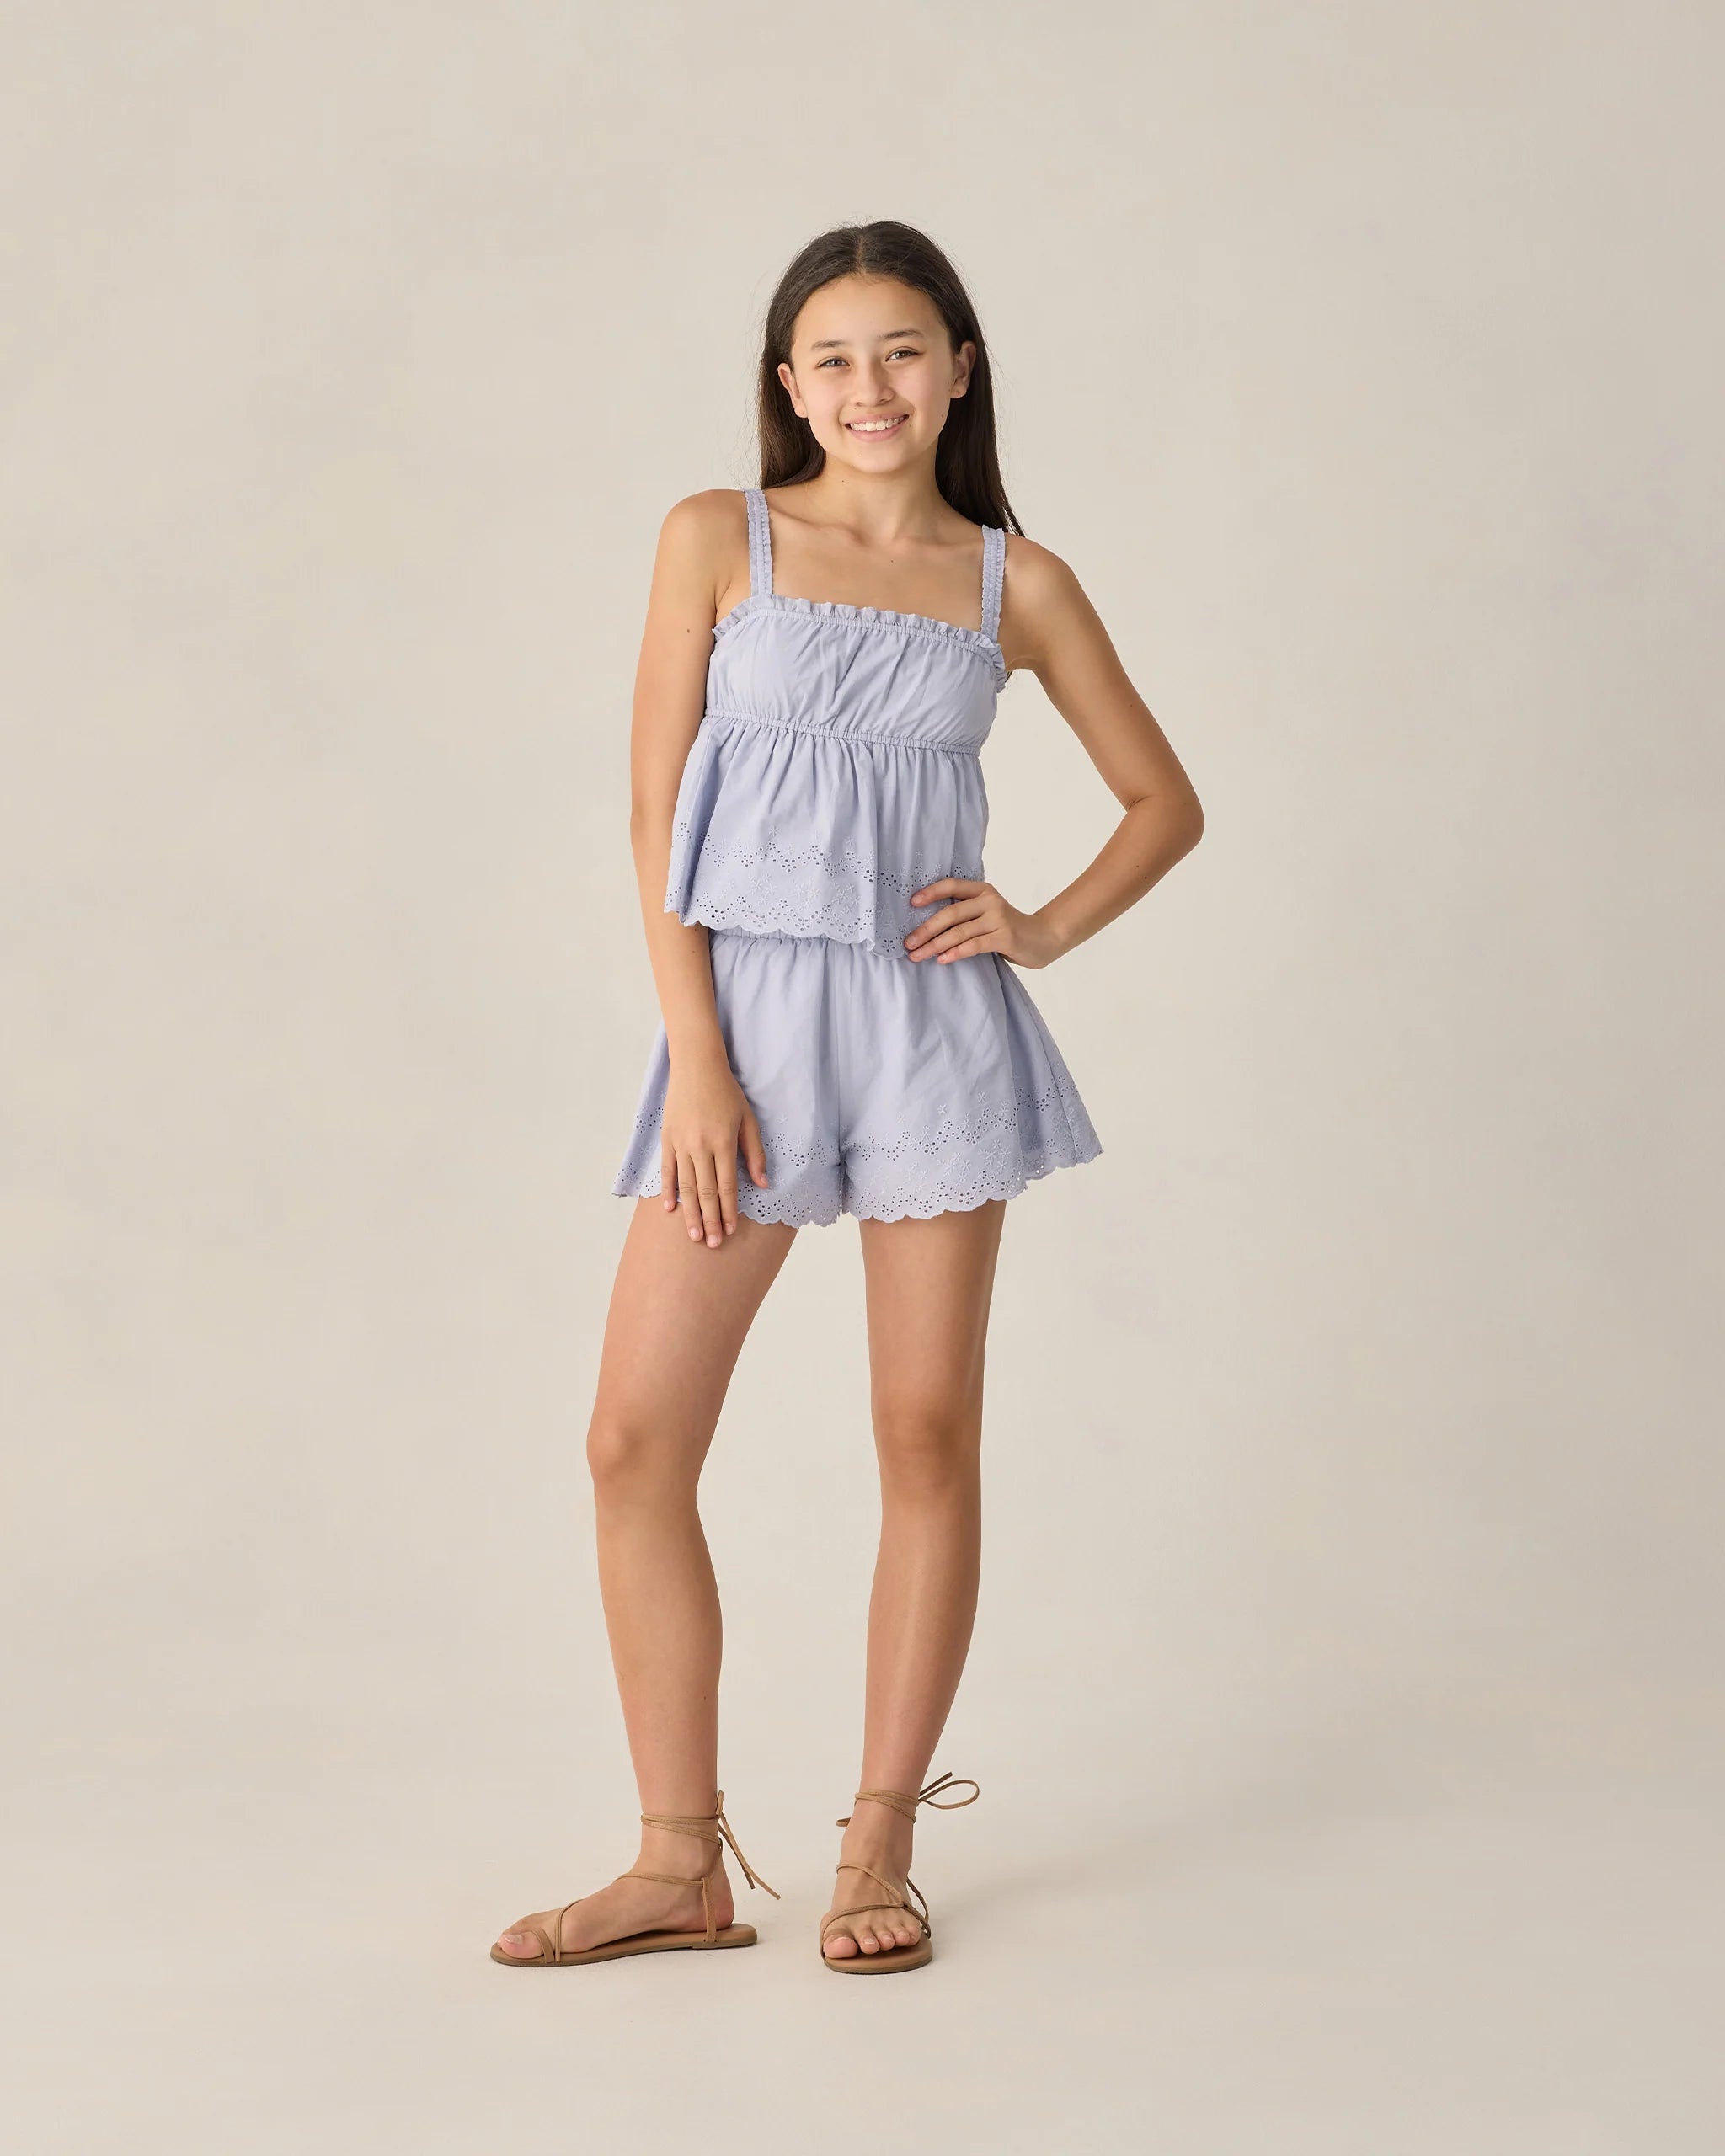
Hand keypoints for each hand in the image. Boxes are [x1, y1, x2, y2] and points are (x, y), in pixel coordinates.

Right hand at [660, 1052, 769, 1246]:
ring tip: (693, 1235)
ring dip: (690, 1213)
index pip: (726, 1186)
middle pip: (706, 1192)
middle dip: (709, 1220)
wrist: (697, 1067)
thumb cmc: (727, 1093)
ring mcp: (681, 1144)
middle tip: (711, 1244)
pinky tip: (670, 1209)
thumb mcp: (748, 1120)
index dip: (728, 1210)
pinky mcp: (667, 1139)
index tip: (730, 1231)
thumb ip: (754, 1153)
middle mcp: (700, 1147)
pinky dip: (669, 1191)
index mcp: (723, 1142)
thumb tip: (762, 1184)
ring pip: (687, 1186)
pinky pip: (668, 1170)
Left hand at [903, 878, 1065, 968]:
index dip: (931, 893)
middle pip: (950, 914)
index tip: (911, 903)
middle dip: (926, 930)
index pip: (952, 885)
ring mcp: (998, 918)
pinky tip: (942, 959)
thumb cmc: (1008, 929)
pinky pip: (974, 945)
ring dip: (935, 945)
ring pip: (959, 932)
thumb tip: (928, 927)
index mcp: (982, 890)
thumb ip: (965, 914)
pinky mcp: (1005, 937)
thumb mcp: (987, 913)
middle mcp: (989, 901)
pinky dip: (956, 953)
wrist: (1043, 938)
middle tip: (908, 943)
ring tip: (917, 955)